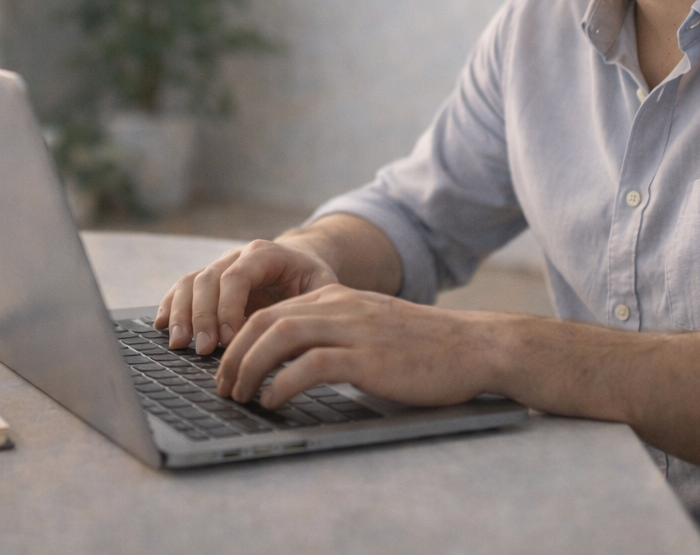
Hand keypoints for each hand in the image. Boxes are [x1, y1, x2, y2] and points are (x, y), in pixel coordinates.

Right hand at [154, 238, 340, 353]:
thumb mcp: (323, 288)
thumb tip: (293, 343)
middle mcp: (237, 256)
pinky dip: (169, 306)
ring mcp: (219, 267)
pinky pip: (182, 289)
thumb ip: (308, 309)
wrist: (301, 262)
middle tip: (203, 350)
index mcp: (265, 254)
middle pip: (208, 279)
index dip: (228, 308)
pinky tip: (162, 327)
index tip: (229, 339)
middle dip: (202, 316)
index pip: (237, 276)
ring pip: (190, 283)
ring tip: (179, 345)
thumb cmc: (313, 281)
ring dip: (181, 314)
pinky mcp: (209, 282)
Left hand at [215, 284, 505, 408]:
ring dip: (250, 368)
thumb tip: (296, 362)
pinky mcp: (369, 358)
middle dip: (235, 354)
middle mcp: (340, 307)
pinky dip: (283, 383)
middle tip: (223, 386)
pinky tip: (273, 401)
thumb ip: (337, 333)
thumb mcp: (372, 328)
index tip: (228, 369)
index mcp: (338, 297)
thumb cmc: (425, 346)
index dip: (240, 340)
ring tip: (240, 396)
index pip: (271, 310)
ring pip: (280, 336)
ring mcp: (355, 330)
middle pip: (266, 320)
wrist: (475, 346)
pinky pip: (312, 365)